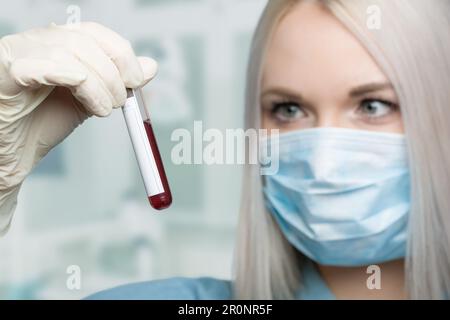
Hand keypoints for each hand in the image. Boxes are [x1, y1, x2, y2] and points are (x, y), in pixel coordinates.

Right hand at [0, 22, 157, 233]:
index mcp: (58, 44)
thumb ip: (118, 82)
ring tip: (103, 109)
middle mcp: (37, 42)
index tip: (137, 80)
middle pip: (85, 40)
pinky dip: (71, 79)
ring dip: (97, 84)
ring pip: (67, 53)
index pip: (95, 33)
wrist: (13, 154)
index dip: (121, 54)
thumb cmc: (43, 123)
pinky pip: (38, 65)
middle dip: (113, 72)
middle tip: (121, 102)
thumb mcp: (91, 100)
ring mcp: (18, 55)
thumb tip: (150, 67)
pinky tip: (86, 97)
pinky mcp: (4, 74)